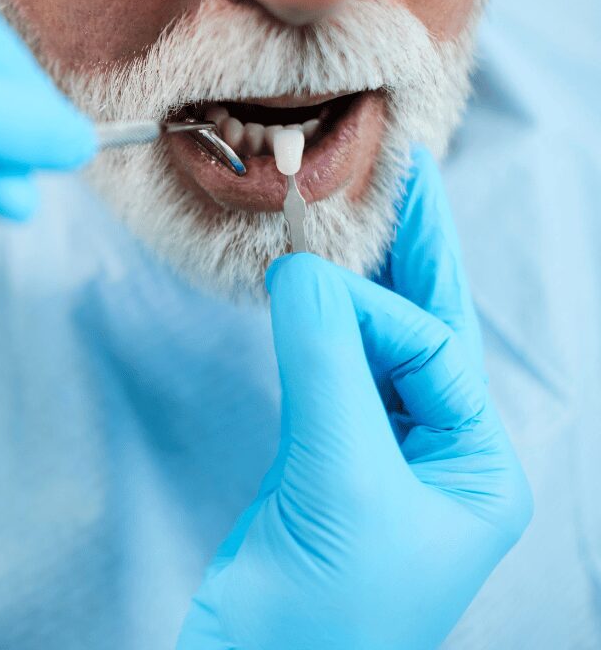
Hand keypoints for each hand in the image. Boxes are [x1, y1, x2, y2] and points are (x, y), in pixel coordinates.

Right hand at [178, 147, 532, 649]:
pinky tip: (316, 288)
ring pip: (378, 346)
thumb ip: (325, 360)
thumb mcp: (341, 474)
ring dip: (364, 283)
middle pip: (427, 330)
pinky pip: (335, 370)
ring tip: (365, 212)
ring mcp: (384, 452)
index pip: (432, 351)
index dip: (374, 309)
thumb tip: (302, 267)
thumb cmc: (324, 611)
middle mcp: (441, 453)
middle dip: (418, 252)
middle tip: (409, 173)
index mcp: (476, 467)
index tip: (309, 278)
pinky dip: (322, 325)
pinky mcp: (328, 455)